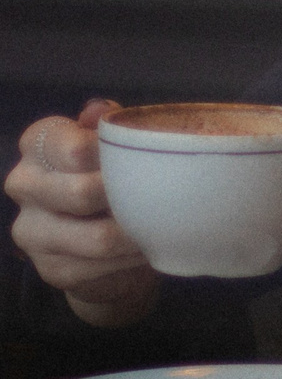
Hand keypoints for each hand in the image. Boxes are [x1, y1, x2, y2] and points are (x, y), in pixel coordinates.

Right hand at [5, 100, 159, 325]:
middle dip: (130, 198)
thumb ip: (115, 125)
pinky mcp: (49, 268)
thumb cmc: (117, 178)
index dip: (113, 155)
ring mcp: (30, 230)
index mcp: (39, 144)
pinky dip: (132, 259)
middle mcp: (24, 183)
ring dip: (137, 234)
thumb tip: (101, 110)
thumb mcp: (119, 145)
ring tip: (161, 226)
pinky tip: (146, 249)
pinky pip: (101, 267)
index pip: (70, 146)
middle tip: (161, 198)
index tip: (144, 160)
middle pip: (83, 193)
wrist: (109, 241)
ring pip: (97, 238)